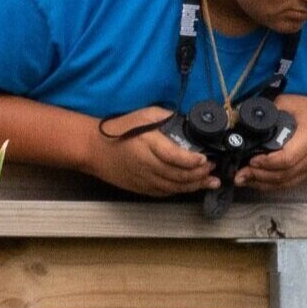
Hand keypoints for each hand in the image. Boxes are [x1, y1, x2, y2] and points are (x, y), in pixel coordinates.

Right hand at [89, 108, 215, 196]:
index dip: (192, 161)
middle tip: (214, 170)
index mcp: (149, 146)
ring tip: (211, 182)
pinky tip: (191, 186)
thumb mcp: (141, 115)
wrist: (92, 148)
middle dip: (200, 174)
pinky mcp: (142, 188)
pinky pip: (165, 192)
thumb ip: (163, 116)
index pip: (175, 157)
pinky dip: (180, 190)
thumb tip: (184, 118)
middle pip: (180, 175)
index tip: (205, 159)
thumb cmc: (119, 129)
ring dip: (195, 185)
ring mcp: (145, 179)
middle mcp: (148, 165)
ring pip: (175, 187)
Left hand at [230, 95, 306, 190]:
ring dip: (263, 184)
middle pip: (284, 175)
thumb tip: (244, 115)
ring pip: (286, 183)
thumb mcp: (293, 102)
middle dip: (259, 176)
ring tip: (243, 180)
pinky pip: (290, 184)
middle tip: (239, 173)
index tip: (251, 159)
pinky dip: (272, 185)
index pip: (287, 158)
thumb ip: (270, 109)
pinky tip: (257, 182)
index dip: (267, 162)